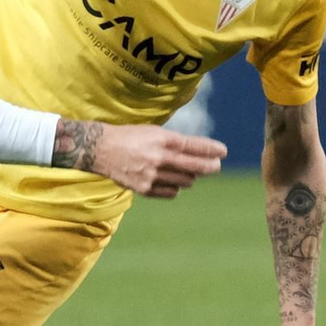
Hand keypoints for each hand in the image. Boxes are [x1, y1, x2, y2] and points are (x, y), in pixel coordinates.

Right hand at [85, 123, 226, 197]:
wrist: (101, 149)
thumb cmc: (131, 137)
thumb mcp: (154, 132)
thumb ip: (175, 143)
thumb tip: (200, 154)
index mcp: (162, 140)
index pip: (194, 146)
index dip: (211, 149)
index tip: (223, 152)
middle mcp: (159, 157)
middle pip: (195, 167)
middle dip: (209, 166)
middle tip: (216, 166)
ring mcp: (152, 175)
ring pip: (185, 181)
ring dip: (190, 177)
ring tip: (186, 171)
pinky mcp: (145, 189)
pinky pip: (171, 193)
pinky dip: (175, 188)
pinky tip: (171, 181)